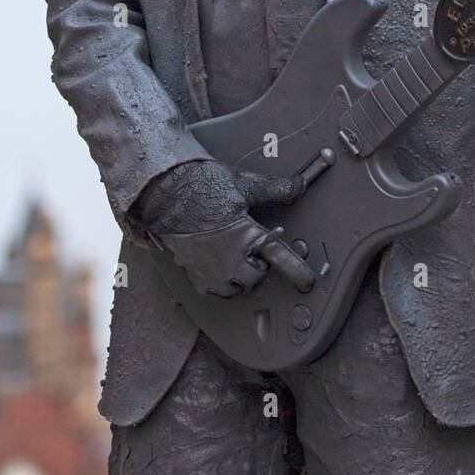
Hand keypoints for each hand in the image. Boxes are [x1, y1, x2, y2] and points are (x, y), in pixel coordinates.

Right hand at [135, 159, 313, 298]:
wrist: (166, 191)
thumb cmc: (202, 187)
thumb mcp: (244, 184)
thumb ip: (275, 188)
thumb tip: (298, 185)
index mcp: (248, 237)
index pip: (281, 260)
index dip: (298, 272)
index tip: (307, 280)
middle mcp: (231, 259)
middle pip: (257, 278)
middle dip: (260, 267)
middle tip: (255, 251)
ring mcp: (211, 270)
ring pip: (235, 288)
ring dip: (241, 278)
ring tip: (237, 259)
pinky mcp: (194, 272)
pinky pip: (213, 290)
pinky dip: (219, 282)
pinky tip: (218, 265)